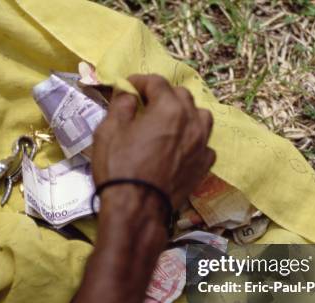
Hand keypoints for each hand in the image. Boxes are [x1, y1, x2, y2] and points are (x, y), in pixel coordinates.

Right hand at [92, 74, 214, 209]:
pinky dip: (193, 140)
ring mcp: (202, 144)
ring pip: (200, 117)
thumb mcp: (109, 130)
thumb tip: (129, 94)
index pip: (157, 82)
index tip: (128, 86)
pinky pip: (204, 144)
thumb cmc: (120, 167)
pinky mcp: (204, 166)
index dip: (140, 81)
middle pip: (181, 96)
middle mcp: (192, 122)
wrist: (137, 209)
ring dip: (185, 114)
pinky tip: (180, 147)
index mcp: (169, 108)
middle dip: (163, 95)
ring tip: (169, 122)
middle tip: (145, 104)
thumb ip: (121, 105)